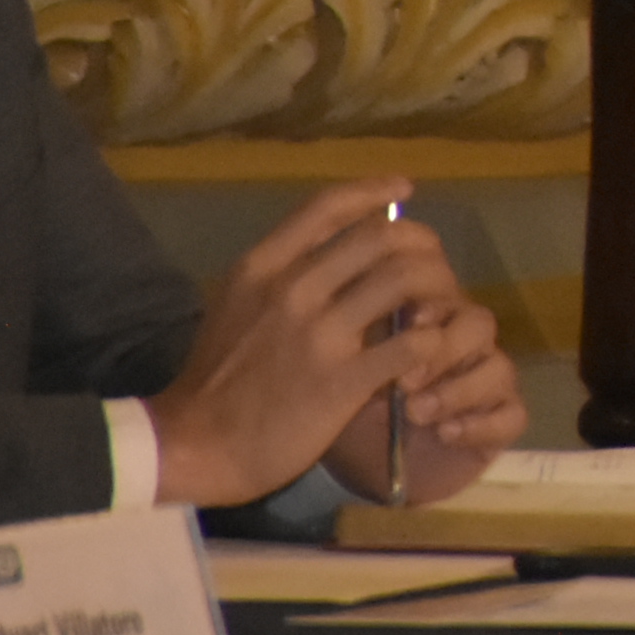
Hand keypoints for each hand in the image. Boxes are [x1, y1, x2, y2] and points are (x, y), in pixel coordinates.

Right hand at [144, 179, 473, 507]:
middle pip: (384, 236)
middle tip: (433, 267)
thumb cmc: (218, 375)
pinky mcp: (344, 380)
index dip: (374, 190)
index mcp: (263, 266)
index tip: (404, 189)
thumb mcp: (236, 303)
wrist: (196, 445)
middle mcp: (293, 288)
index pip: (328, 205)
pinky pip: (414, 342)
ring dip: (436, 289)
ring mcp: (319, 333)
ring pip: (407, 278)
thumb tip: (335, 241)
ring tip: (438, 309)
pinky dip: (434, 341)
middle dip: (422, 246)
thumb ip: (281, 271)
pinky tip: (431, 352)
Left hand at [321, 295, 526, 505]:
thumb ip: (367, 349)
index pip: (448, 298)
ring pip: (499, 369)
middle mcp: (468, 349)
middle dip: (445, 348)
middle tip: (405, 382)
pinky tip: (447, 435)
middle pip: (479, 325)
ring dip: (459, 390)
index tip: (410, 321)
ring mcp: (490, 385)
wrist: (371, 470)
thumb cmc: (361, 414)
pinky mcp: (503, 423)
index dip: (435, 305)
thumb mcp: (353, 381)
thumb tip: (370, 317)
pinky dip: (481, 425)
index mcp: (434, 327)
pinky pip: (512, 416)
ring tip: (417, 414)